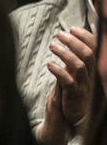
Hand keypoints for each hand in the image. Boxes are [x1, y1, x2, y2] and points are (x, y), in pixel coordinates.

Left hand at [38, 26, 96, 144]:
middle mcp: (90, 75)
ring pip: (78, 65)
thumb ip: (74, 58)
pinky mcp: (73, 94)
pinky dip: (58, 70)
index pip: (94, 48)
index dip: (85, 36)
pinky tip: (49, 64)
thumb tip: (69, 40)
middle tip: (60, 34)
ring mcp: (83, 85)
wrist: (72, 115)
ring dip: (65, 53)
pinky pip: (68, 80)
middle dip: (74, 41)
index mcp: (91, 68)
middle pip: (87, 54)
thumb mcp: (75, 73)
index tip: (72, 28)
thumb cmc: (72, 91)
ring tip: (52, 46)